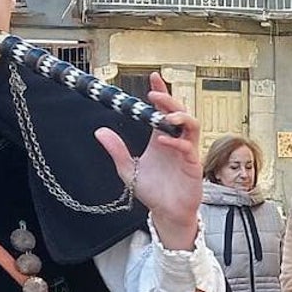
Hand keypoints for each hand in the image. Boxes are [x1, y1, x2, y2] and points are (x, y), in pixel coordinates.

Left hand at [95, 73, 203, 250]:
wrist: (166, 213)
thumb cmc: (153, 192)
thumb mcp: (128, 169)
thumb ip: (116, 150)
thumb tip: (99, 131)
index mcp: (161, 139)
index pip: (163, 110)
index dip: (160, 93)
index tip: (153, 78)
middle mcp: (175, 142)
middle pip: (179, 112)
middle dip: (169, 101)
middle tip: (154, 95)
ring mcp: (186, 152)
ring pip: (192, 125)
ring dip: (180, 117)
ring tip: (166, 116)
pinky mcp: (193, 165)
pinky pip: (188, 149)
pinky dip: (176, 143)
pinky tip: (162, 141)